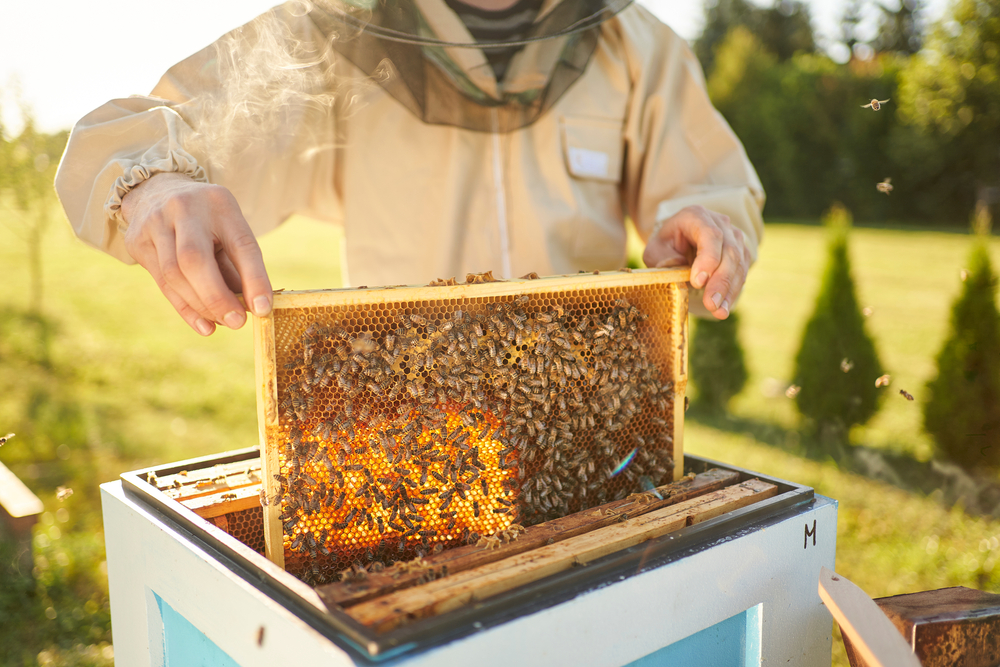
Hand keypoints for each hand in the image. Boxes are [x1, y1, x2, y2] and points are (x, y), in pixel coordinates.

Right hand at [121, 173, 272, 335]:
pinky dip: (185, 309)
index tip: (263, 309)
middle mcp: (184, 208)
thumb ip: (238, 265)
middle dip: (217, 297)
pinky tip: (204, 326)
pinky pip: (162, 283)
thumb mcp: (228, 229)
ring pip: (174, 274)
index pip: (240, 244)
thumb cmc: (207, 219)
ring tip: (222, 322)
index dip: (254, 279)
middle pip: (195, 260)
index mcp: (219, 202)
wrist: (156, 190)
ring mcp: (155, 223)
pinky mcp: (138, 241)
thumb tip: (252, 308)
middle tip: (237, 322)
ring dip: (201, 306)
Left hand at [641, 205, 751, 319]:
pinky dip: (732, 292)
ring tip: (718, 311)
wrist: (680, 240)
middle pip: (728, 251)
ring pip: (739, 264)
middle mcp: (720, 223)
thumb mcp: (655, 249)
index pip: (710, 235)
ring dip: (729, 290)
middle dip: (720, 281)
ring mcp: (734, 237)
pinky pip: (742, 273)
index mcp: (696, 216)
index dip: (708, 259)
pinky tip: (723, 308)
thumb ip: (662, 258)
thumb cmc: (667, 245)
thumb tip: (678, 267)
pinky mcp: (741, 253)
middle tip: (711, 304)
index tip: (698, 282)